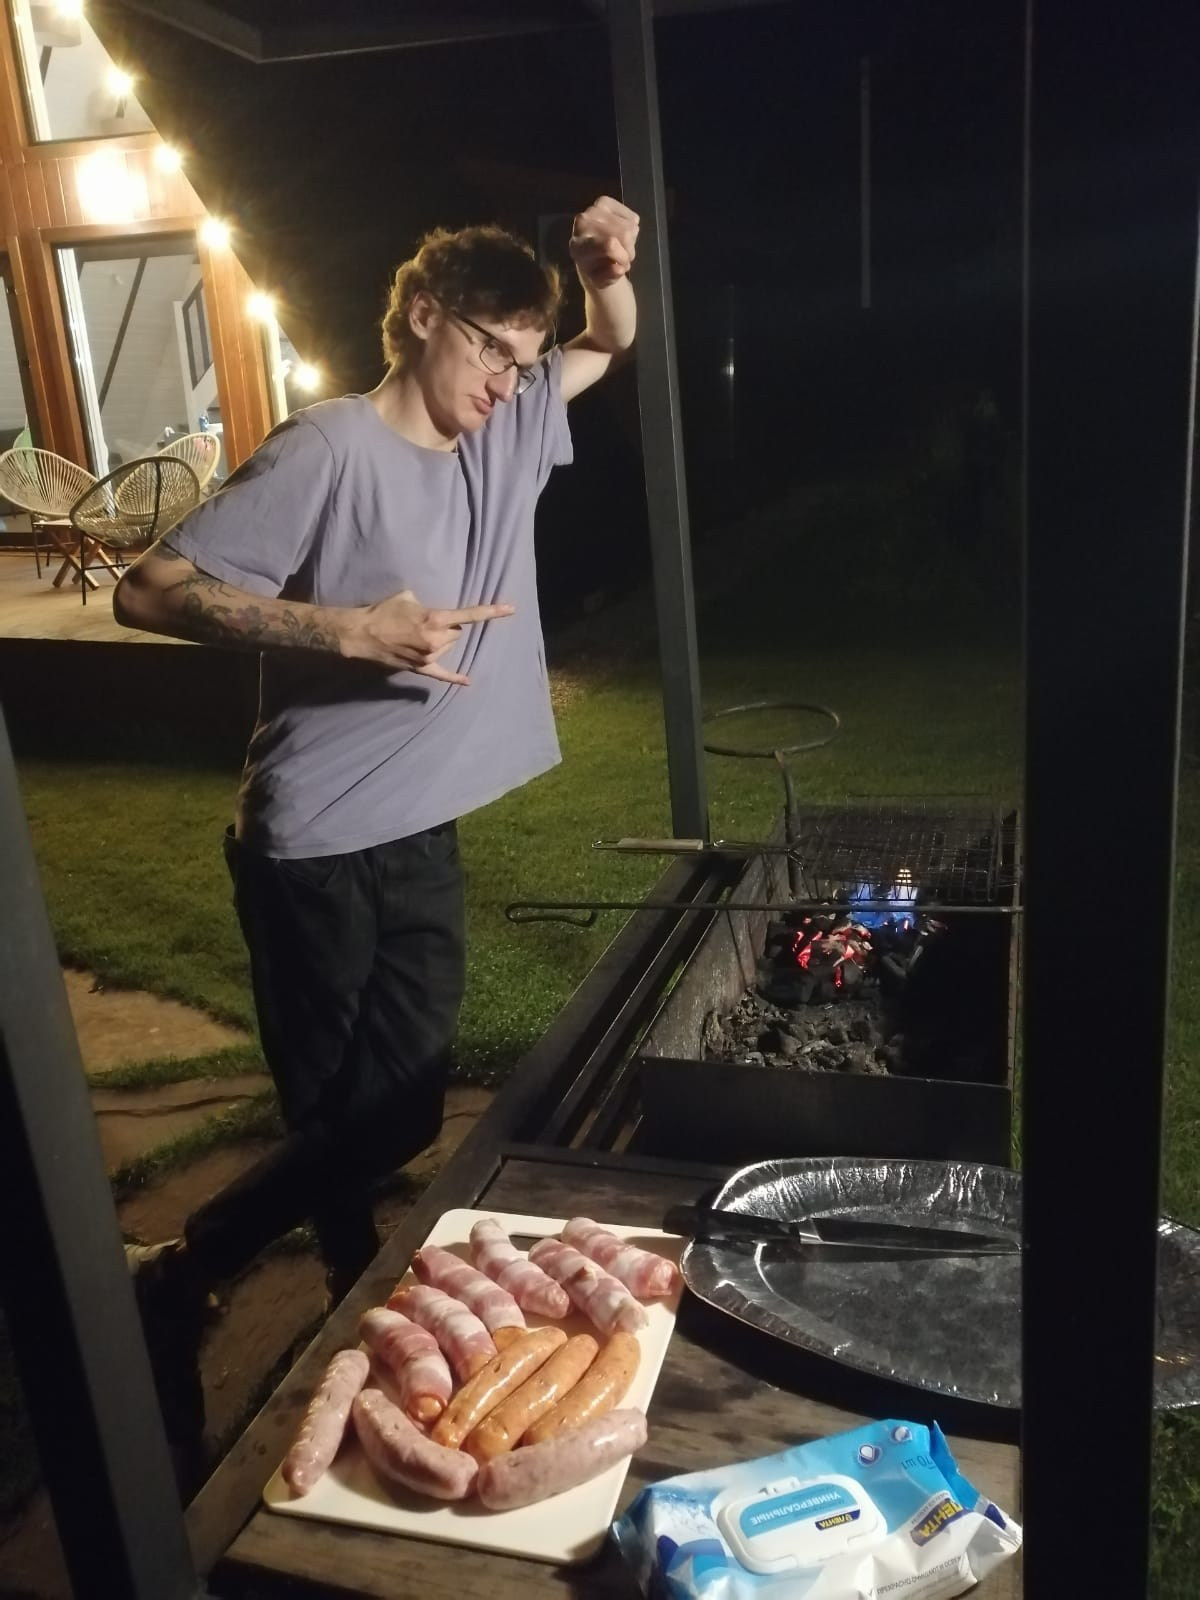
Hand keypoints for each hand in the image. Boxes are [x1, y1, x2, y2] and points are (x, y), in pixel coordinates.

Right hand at [345, 589, 514, 682]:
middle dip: (448, 627)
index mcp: (434, 620)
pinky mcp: (420, 668)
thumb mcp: (408, 597)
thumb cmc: (383, 612)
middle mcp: (435, 640)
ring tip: (416, 636)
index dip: (492, 611)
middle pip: (457, 632)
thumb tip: (433, 612)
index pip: (469, 615)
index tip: (511, 609)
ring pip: (448, 648)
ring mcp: (429, 657)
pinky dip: (455, 678)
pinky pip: (442, 675)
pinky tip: (467, 681)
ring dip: (441, 642)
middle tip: (426, 622)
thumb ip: (427, 604)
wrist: (361, 634)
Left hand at [569, 196, 638, 287]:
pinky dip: (633, 227)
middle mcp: (582, 224)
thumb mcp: (603, 282)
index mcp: (578, 247)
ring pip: (629, 226)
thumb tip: (619, 268)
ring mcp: (593, 210)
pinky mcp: (604, 202)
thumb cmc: (597, 270)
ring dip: (631, 240)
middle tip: (624, 258)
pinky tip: (623, 233)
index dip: (622, 256)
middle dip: (629, 250)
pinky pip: (631, 216)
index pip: (608, 245)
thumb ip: (610, 277)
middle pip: (624, 234)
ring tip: (622, 247)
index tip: (624, 266)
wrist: (593, 255)